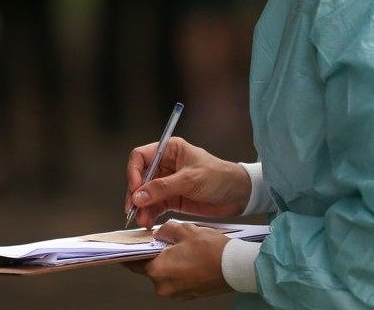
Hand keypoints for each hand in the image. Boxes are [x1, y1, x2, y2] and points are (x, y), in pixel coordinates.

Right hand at [124, 137, 250, 227]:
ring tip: (142, 221)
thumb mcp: (190, 180)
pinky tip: (148, 222)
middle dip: (135, 194)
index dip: (133, 172)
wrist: (239, 195)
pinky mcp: (172, 199)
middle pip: (139, 177)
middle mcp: (164, 165)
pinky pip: (155, 206)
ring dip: (142, 207)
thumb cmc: (219, 177)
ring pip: (145, 194)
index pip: (140, 157)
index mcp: (168, 150)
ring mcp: (166, 183)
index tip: (134, 188)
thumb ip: (163, 188)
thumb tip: (138, 196)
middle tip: (133, 210)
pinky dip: (150, 214)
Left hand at [124, 222, 230, 300]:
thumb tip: (158, 232)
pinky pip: (174, 279)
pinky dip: (175, 269)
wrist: (237, 268)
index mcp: (158, 270)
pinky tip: (184, 256)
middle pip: (148, 268)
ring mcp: (176, 293)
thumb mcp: (185, 230)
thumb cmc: (212, 250)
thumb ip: (166, 230)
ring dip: (165, 261)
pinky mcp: (188, 295)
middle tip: (155, 239)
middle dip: (150, 253)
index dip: (128, 252)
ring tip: (175, 246)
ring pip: (162, 273)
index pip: (132, 262)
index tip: (123, 245)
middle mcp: (164, 286)